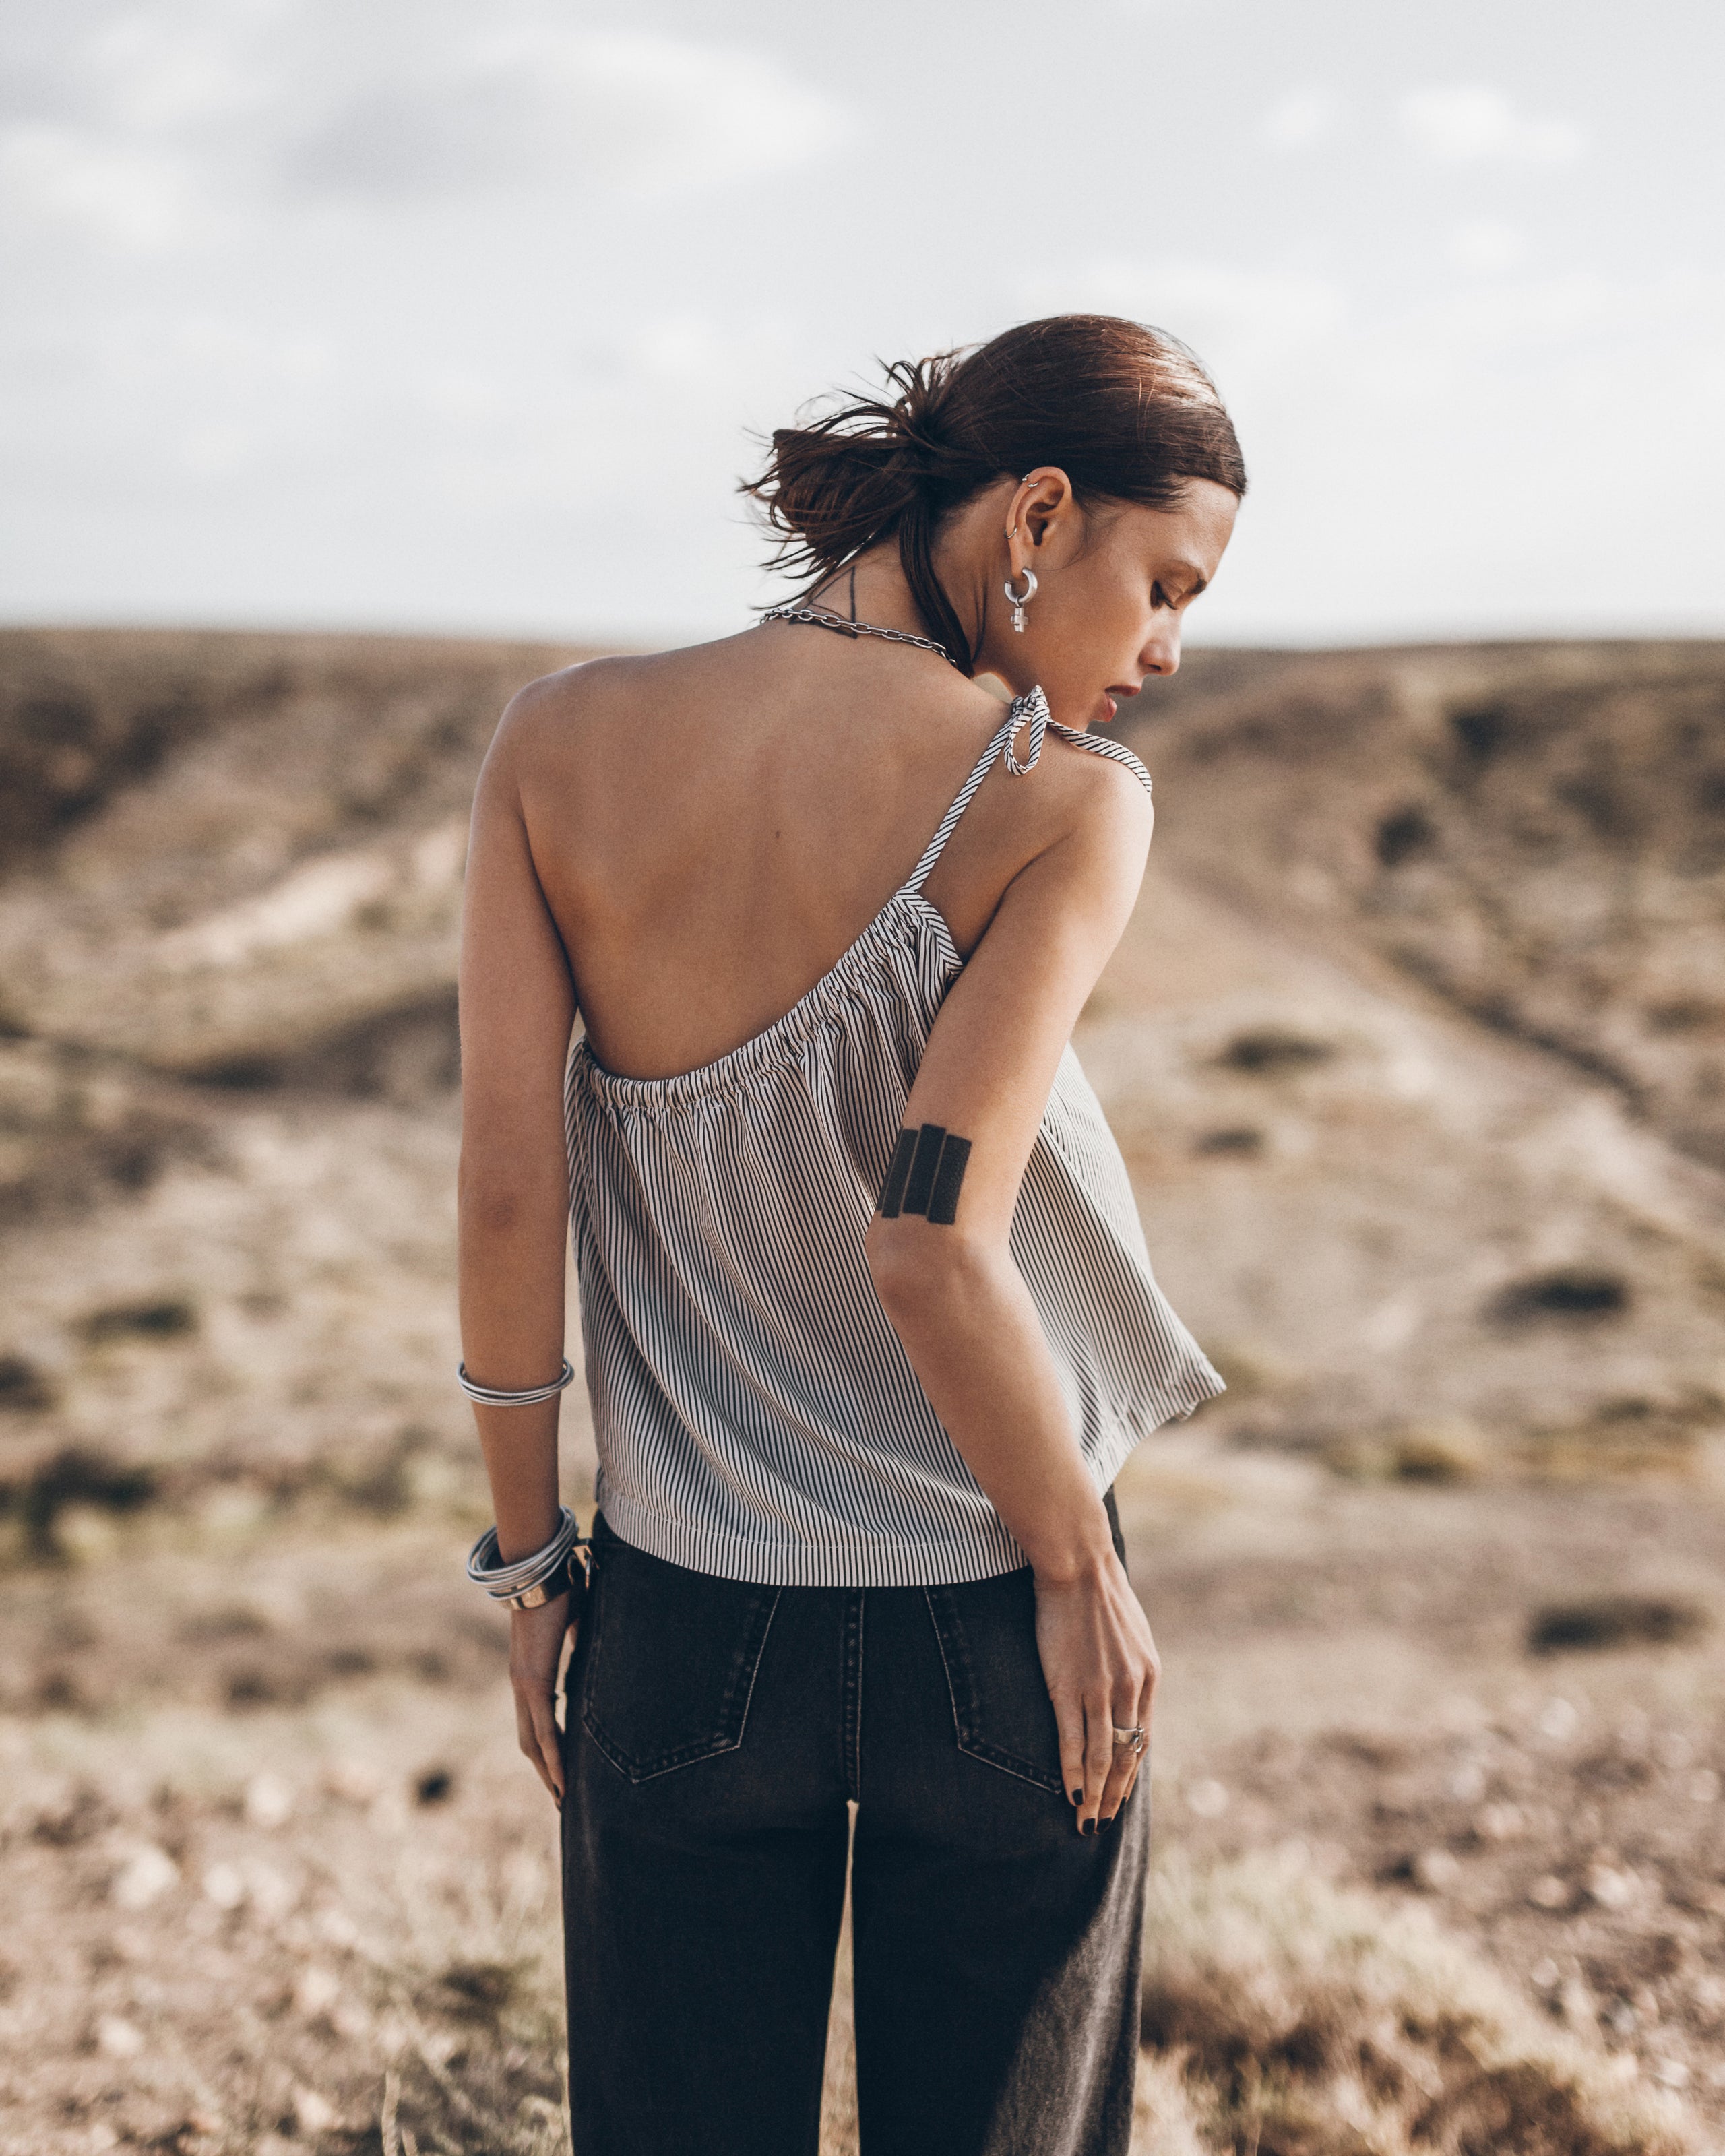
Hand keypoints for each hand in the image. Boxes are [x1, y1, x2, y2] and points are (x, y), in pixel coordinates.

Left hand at [509, 1591, 574, 1805]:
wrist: (540, 1572)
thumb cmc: (558, 1589)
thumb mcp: (572, 1622)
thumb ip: (576, 1641)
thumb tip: (586, 1644)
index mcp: (530, 1673)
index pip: (535, 1721)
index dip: (546, 1747)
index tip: (558, 1769)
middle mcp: (522, 1685)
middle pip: (530, 1741)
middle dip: (546, 1771)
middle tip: (561, 1797)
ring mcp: (524, 1685)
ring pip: (533, 1742)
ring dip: (548, 1772)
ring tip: (562, 1797)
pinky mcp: (534, 1682)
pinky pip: (544, 1729)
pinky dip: (553, 1756)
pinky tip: (561, 1778)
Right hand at [1033, 1553, 1157, 1834]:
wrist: (1079, 1565)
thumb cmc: (1100, 1593)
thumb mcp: (1132, 1632)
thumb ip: (1132, 1665)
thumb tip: (1127, 1684)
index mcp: (1148, 1676)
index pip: (1142, 1738)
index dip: (1130, 1771)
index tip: (1120, 1794)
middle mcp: (1130, 1688)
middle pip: (1126, 1755)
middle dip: (1115, 1793)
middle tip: (1104, 1822)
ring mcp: (1100, 1690)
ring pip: (1102, 1756)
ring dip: (1096, 1794)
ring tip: (1087, 1821)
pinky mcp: (1068, 1686)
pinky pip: (1073, 1741)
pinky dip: (1073, 1772)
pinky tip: (1070, 1793)